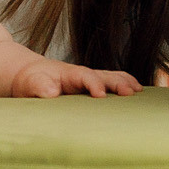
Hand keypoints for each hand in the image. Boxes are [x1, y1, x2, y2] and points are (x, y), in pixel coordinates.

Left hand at [8, 59, 142, 98]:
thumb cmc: (31, 82)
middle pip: (105, 74)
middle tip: (130, 92)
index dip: (94, 84)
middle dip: (118, 82)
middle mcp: (83, 75)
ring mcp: (89, 80)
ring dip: (125, 83)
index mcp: (70, 73)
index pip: (85, 76)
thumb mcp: (30, 84)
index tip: (100, 95)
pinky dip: (124, 86)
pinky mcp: (92, 87)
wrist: (30, 75)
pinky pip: (111, 84)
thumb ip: (39, 87)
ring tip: (139, 91)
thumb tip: (50, 92)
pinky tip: (136, 94)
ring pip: (111, 77)